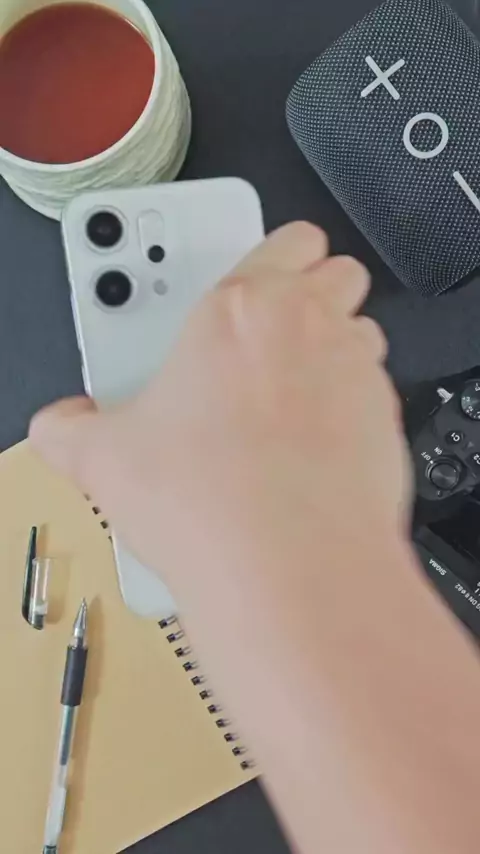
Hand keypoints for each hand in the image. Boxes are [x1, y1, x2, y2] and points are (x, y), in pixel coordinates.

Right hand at [30, 222, 410, 596]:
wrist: (289, 565)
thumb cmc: (213, 499)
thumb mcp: (105, 458)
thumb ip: (72, 429)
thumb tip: (60, 427)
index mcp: (239, 309)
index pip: (283, 238)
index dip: (273, 253)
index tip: (248, 280)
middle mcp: (308, 326)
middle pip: (336, 271)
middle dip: (310, 290)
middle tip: (267, 331)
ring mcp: (354, 372)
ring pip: (362, 327)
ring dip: (334, 345)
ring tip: (290, 389)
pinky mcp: (386, 420)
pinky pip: (376, 390)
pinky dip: (352, 403)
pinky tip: (314, 443)